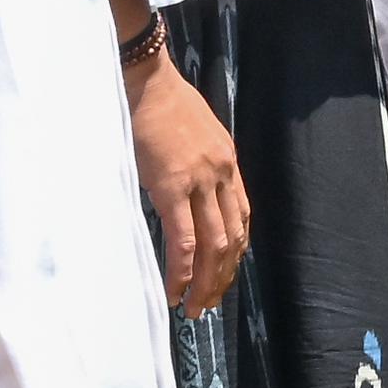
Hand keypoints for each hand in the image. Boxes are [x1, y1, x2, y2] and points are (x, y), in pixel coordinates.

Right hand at [127, 38, 248, 313]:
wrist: (146, 79)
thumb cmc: (161, 103)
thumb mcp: (194, 134)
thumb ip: (197, 164)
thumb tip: (187, 190)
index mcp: (228, 163)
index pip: (241, 219)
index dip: (234, 253)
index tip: (222, 275)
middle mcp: (222, 175)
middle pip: (233, 239)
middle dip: (222, 277)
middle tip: (208, 304)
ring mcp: (200, 182)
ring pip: (214, 245)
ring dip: (206, 282)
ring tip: (194, 307)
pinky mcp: (173, 186)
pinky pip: (184, 238)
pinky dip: (182, 270)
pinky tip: (176, 289)